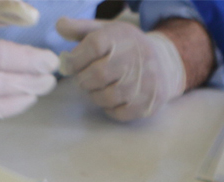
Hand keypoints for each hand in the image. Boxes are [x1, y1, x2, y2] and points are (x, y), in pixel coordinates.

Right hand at [0, 0, 58, 125]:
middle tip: (51, 63)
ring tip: (46, 81)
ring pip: (2, 85)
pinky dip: (16, 103)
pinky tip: (29, 97)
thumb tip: (23, 16)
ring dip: (31, 84)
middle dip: (34, 62)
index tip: (32, 15)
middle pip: (2, 58)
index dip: (6, 12)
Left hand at [56, 17, 187, 121]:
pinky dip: (109, 109)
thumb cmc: (125, 48)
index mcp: (122, 37)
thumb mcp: (106, 31)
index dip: (76, 58)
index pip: (93, 46)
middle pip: (97, 75)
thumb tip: (59, 26)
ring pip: (106, 97)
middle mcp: (135, 58)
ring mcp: (144, 83)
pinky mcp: (148, 103)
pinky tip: (111, 99)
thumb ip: (80, 29)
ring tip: (98, 88)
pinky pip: (119, 113)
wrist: (164, 64)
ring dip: (95, 95)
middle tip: (84, 79)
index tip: (71, 64)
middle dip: (83, 80)